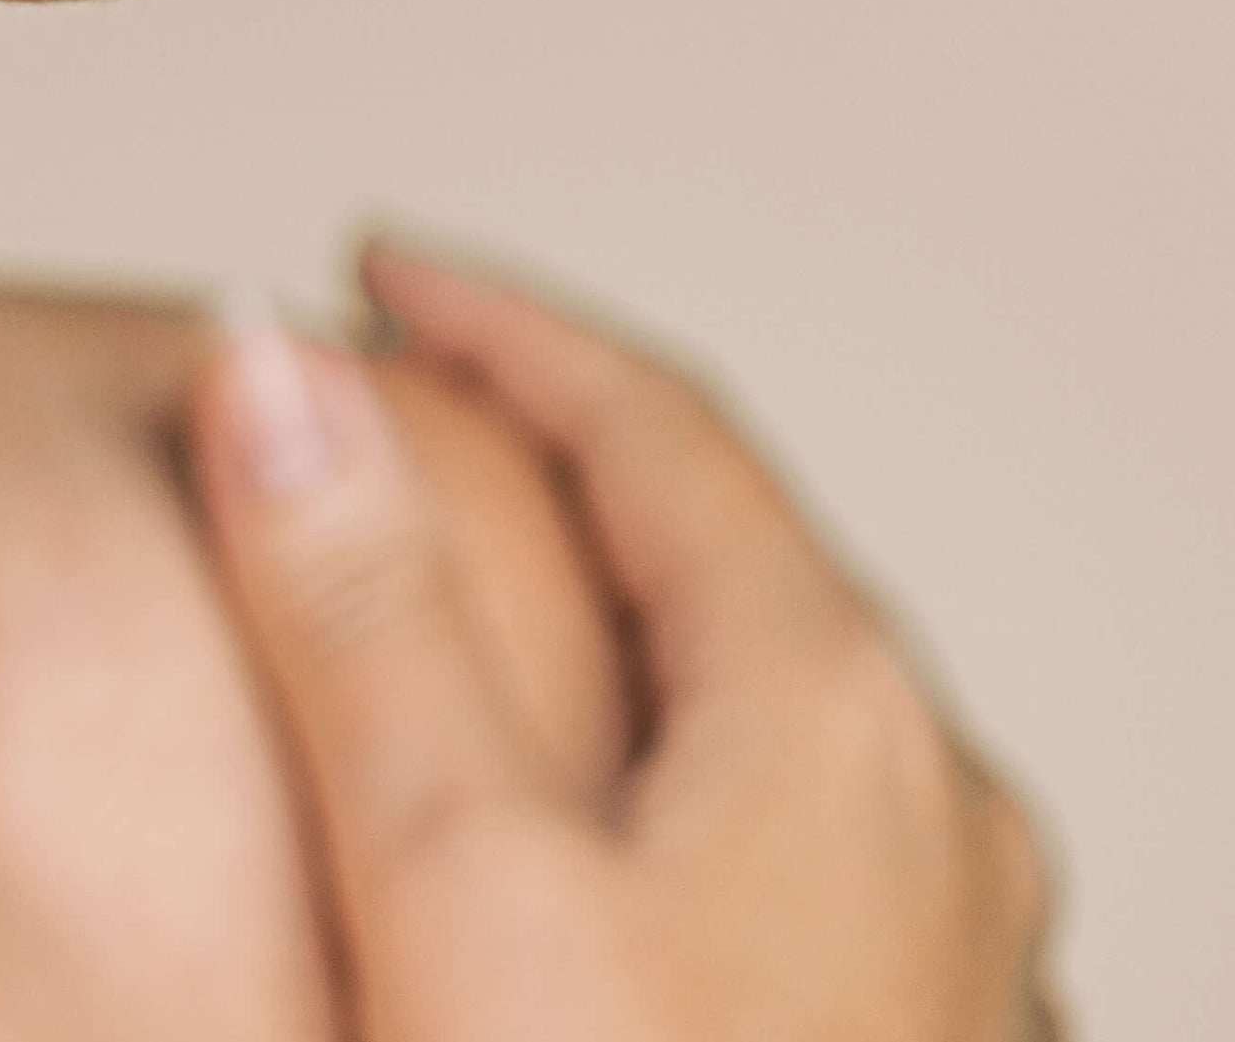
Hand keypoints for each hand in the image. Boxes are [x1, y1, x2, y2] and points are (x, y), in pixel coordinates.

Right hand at [191, 242, 1059, 1041]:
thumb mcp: (454, 880)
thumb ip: (363, 613)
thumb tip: (274, 366)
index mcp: (840, 721)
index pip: (660, 425)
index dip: (499, 325)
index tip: (375, 273)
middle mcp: (941, 821)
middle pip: (736, 559)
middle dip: (568, 464)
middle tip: (415, 416)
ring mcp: (960, 962)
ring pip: (780, 722)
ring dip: (633, 633)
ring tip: (495, 624)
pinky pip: (802, 860)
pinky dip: (682, 786)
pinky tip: (610, 855)